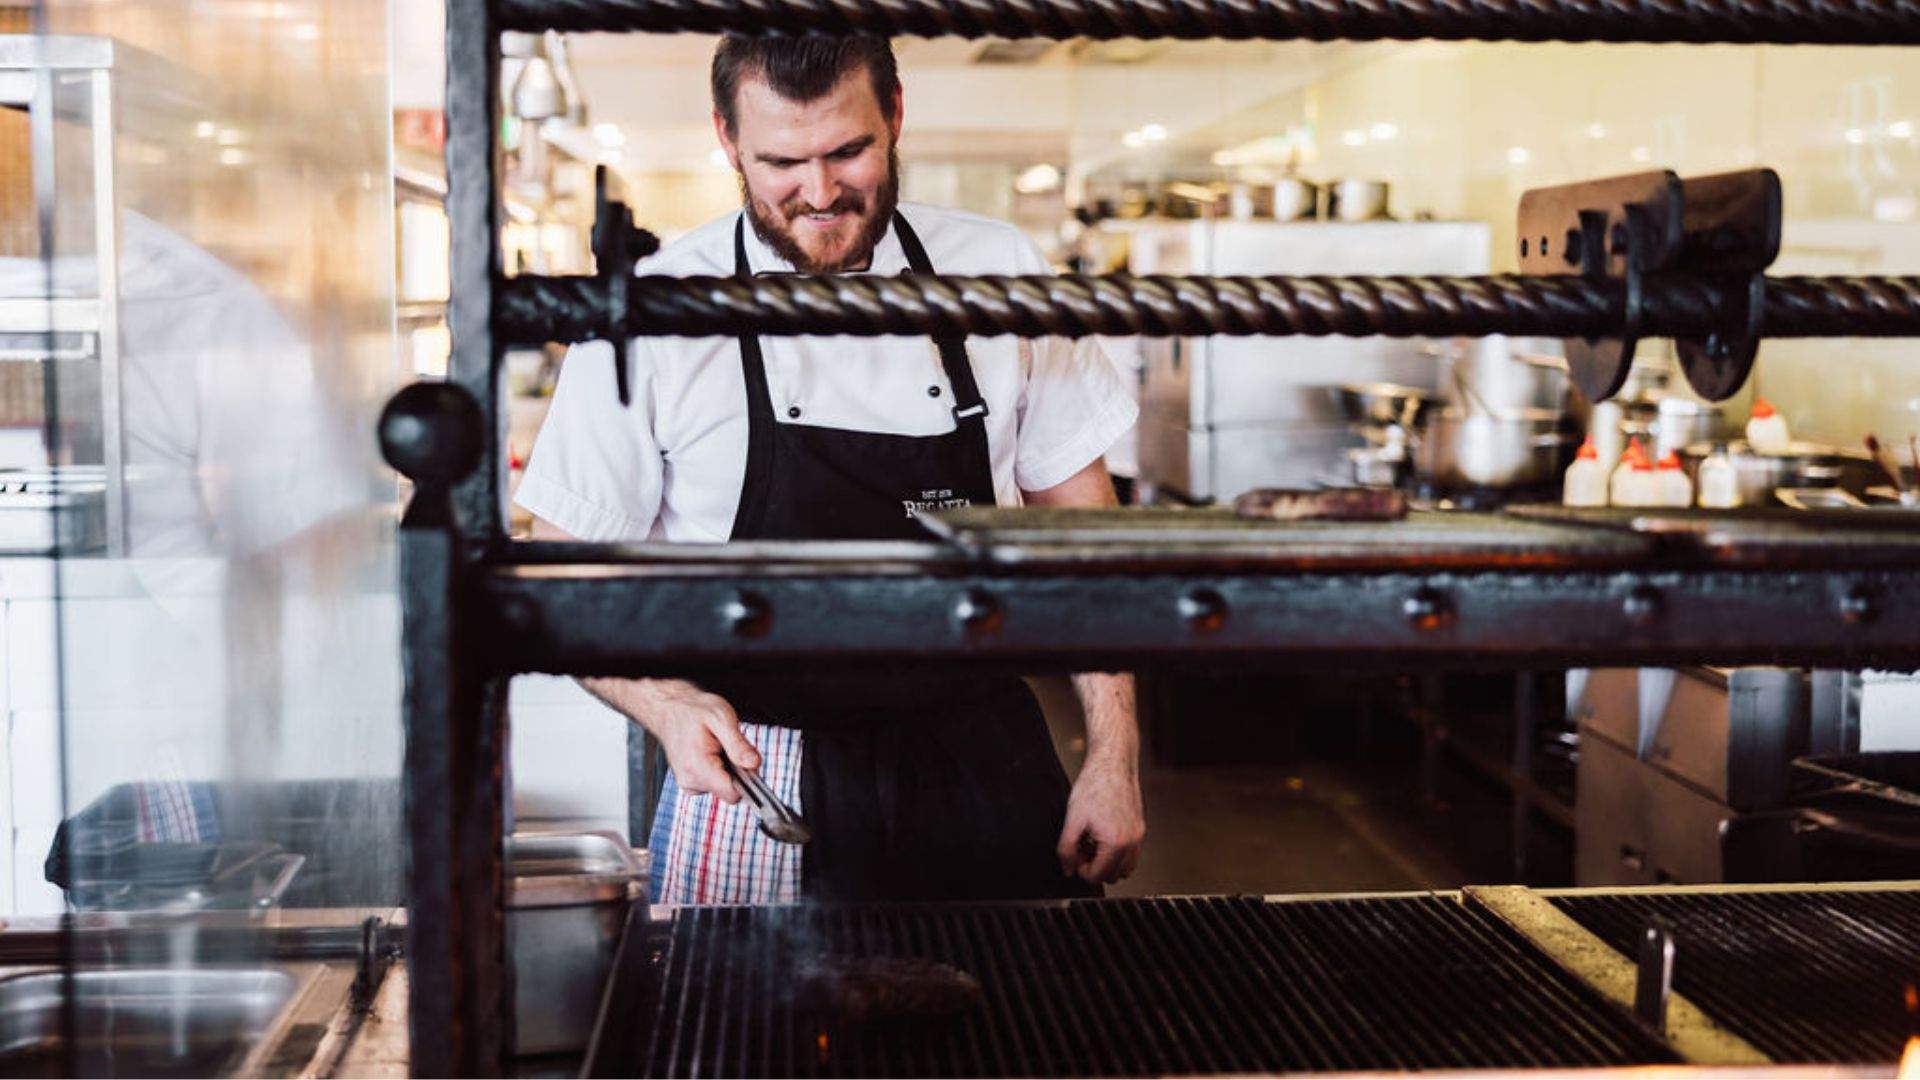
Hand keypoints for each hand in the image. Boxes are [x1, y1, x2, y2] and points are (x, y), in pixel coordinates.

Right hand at [634, 680, 759, 803]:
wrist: (670, 709)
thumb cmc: (694, 710)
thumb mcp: (722, 717)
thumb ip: (738, 744)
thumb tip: (754, 764)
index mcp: (698, 767)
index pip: (733, 794)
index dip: (746, 778)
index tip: (743, 757)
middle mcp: (689, 781)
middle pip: (730, 791)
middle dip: (737, 770)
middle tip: (728, 745)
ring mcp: (688, 784)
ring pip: (723, 788)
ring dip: (727, 768)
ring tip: (716, 745)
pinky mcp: (689, 783)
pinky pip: (714, 784)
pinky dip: (718, 769)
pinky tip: (710, 752)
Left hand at [1056, 756, 1144, 884]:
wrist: (1112, 763)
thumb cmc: (1094, 786)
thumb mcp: (1072, 820)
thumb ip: (1067, 849)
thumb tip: (1068, 869)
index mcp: (1116, 843)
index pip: (1099, 875)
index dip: (1082, 871)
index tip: (1075, 859)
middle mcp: (1132, 841)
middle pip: (1114, 875)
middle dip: (1096, 867)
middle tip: (1082, 850)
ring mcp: (1138, 834)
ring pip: (1126, 866)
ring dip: (1109, 862)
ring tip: (1092, 843)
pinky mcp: (1140, 826)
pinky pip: (1131, 852)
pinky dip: (1117, 851)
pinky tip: (1102, 834)